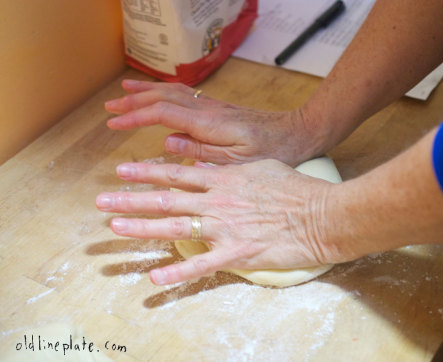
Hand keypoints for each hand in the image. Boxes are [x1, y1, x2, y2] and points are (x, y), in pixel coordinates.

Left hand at [96, 159, 340, 284]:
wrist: (319, 214)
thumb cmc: (294, 188)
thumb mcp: (260, 167)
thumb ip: (231, 168)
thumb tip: (209, 167)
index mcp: (223, 180)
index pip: (177, 174)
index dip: (147, 172)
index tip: (122, 170)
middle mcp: (217, 203)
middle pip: (166, 200)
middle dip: (131, 200)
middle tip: (102, 201)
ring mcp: (224, 229)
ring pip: (175, 228)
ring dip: (143, 229)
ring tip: (115, 228)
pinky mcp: (236, 254)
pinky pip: (202, 266)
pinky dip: (177, 273)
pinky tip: (154, 279)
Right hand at [104, 80, 322, 165]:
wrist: (296, 133)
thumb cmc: (272, 152)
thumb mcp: (237, 162)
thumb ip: (201, 153)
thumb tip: (167, 142)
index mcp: (209, 124)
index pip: (162, 115)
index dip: (135, 118)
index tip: (113, 124)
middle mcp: (208, 110)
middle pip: (163, 98)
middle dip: (133, 102)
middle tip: (108, 107)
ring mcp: (214, 107)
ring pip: (173, 93)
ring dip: (146, 92)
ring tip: (123, 92)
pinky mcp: (219, 109)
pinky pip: (185, 96)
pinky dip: (165, 93)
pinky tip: (159, 96)